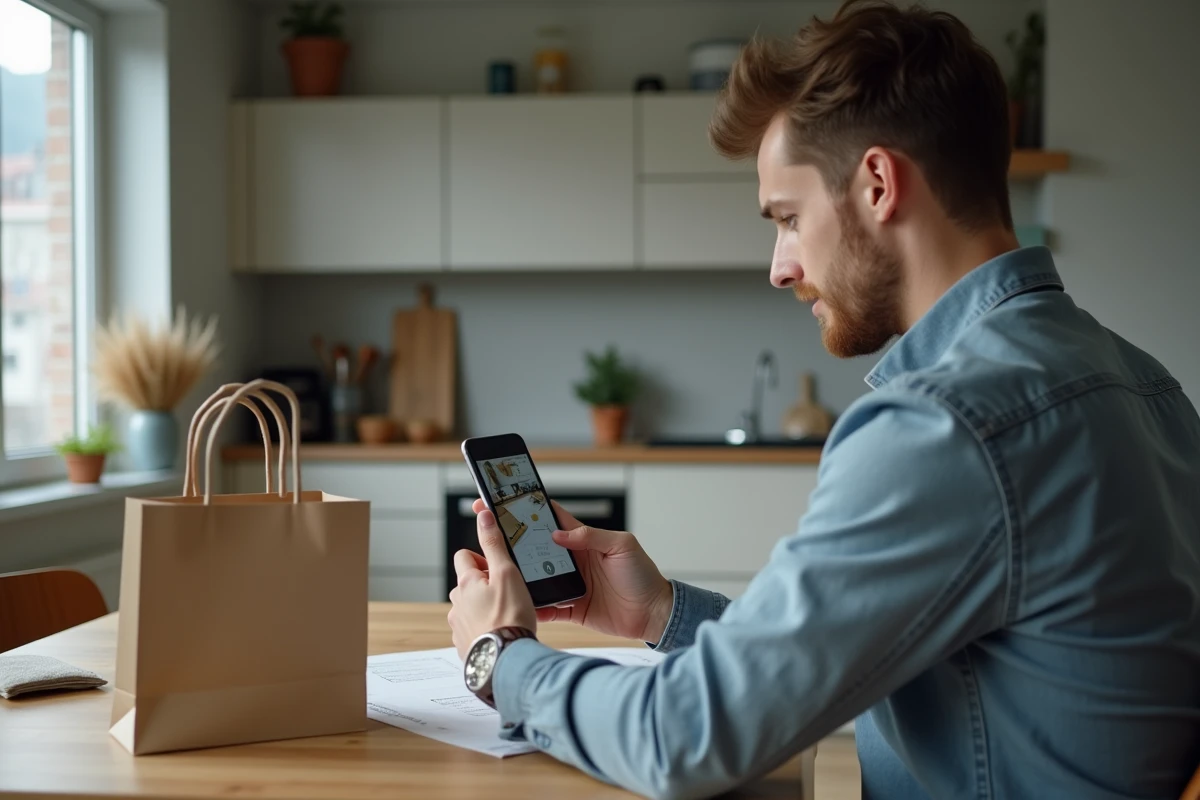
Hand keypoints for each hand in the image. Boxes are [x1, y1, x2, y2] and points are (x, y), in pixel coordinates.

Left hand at [447, 507, 536, 659]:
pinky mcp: (465, 647)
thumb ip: (494, 544)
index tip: (498, 568)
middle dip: (485, 586)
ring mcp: (459, 627)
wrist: (507, 662)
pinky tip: (501, 634)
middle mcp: (456, 604)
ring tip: (507, 616)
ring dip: (484, 609)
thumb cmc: (510, 617)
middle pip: (467, 584)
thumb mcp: (507, 573)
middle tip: (508, 593)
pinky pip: (472, 631)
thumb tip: (483, 516)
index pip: (464, 557)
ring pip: (469, 609)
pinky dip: (484, 630)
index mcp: (465, 584)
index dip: (481, 558)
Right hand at [470, 499, 673, 642]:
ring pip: (535, 577)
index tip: (501, 501)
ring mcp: (569, 584)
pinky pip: (547, 607)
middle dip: (511, 541)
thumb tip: (558, 533)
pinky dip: (533, 606)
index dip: (525, 508)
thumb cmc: (643, 575)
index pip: (549, 518)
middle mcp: (571, 559)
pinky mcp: (571, 608)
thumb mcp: (621, 546)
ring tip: (496, 572)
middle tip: (488, 538)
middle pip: (534, 548)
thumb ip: (590, 536)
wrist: (654, 613)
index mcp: (582, 539)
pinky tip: (518, 605)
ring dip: (518, 576)